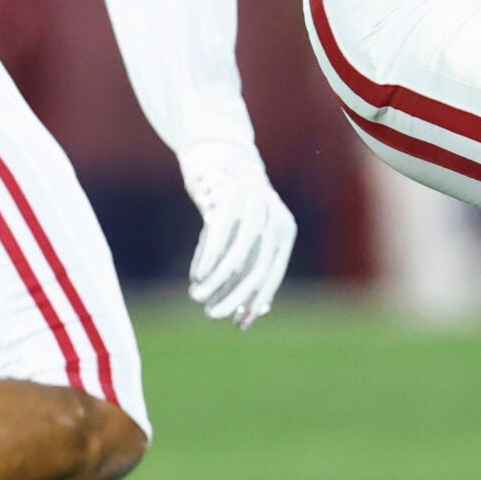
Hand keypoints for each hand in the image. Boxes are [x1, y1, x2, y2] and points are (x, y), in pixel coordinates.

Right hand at [179, 142, 296, 328]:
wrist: (219, 156)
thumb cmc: (234, 204)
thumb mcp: (247, 236)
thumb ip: (252, 269)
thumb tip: (255, 313)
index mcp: (283, 230)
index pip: (271, 275)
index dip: (254, 301)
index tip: (238, 324)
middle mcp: (272, 218)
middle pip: (256, 269)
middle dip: (234, 297)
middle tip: (213, 315)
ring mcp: (251, 206)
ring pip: (237, 255)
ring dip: (217, 282)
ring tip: (198, 297)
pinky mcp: (227, 196)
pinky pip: (219, 236)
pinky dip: (207, 259)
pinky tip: (196, 276)